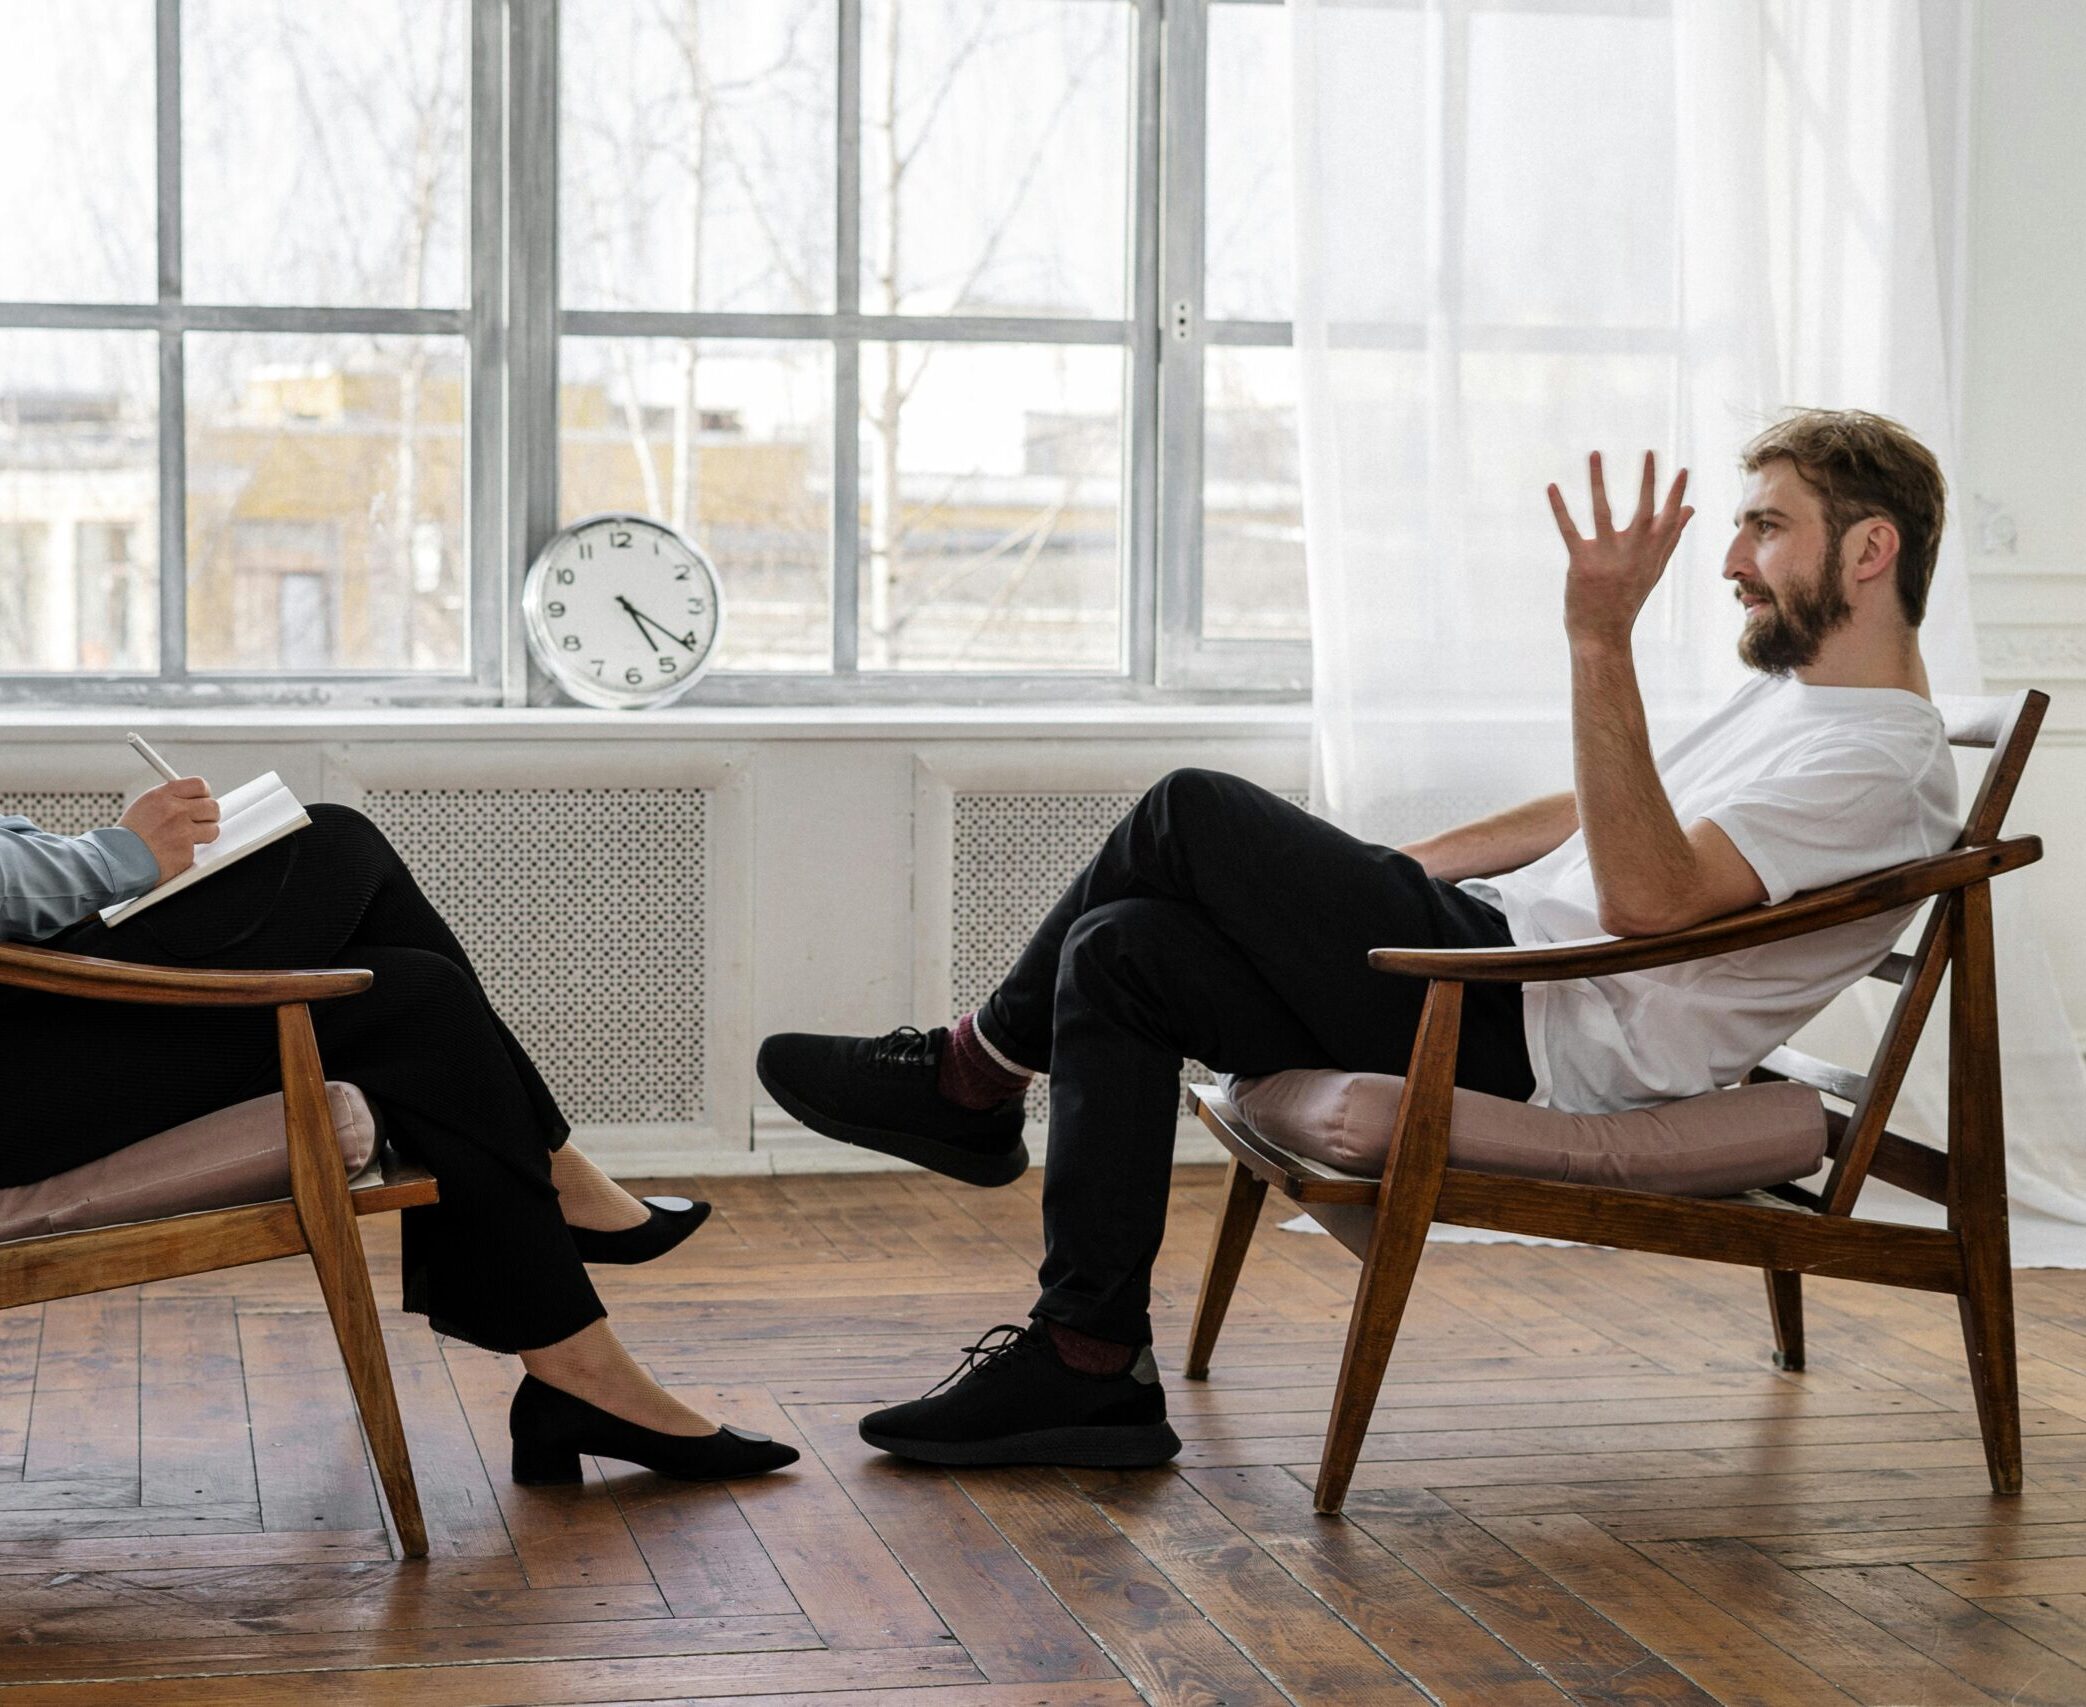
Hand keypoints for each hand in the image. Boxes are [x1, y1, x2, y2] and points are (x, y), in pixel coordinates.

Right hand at [118, 777, 220, 883]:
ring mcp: (183, 832)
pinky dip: (189, 852)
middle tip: (200, 821)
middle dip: (208, 815)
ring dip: (204, 834)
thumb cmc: (128, 835)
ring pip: (213, 829)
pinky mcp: (186, 852)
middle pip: (212, 806)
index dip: (204, 794)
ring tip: (185, 838)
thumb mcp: (145, 805)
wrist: (117, 859)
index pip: (199, 784)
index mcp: (163, 796)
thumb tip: (193, 797)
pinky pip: (199, 850)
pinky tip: (173, 852)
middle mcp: (175, 811)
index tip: (201, 800)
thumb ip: (170, 799)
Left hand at [1549, 451, 1693, 647]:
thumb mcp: (1653, 568)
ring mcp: (1606, 557)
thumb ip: (1671, 537)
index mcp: (1650, 553)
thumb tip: (1690, 510)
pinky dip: (1560, 508)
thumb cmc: (1627, 598)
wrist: (1602, 634)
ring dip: (1598, 480)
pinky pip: (1569, 530)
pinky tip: (1552, 486)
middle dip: (1648, 480)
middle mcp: (1632, 553)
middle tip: (1649, 451)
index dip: (1676, 495)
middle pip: (1644, 510)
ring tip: (1595, 453)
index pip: (1668, 519)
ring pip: (1603, 511)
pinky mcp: (1581, 563)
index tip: (1683, 469)